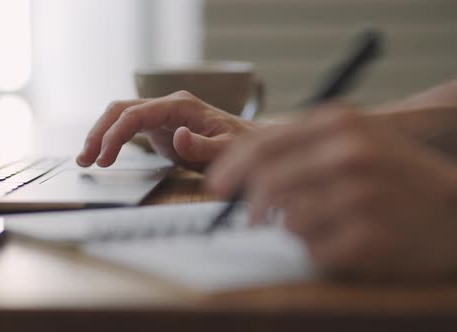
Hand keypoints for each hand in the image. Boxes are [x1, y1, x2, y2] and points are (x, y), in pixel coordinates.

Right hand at [76, 91, 259, 170]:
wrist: (251, 145)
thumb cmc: (242, 147)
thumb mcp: (228, 149)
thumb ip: (204, 145)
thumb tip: (177, 136)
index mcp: (181, 106)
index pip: (137, 114)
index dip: (116, 134)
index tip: (104, 158)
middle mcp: (168, 105)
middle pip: (121, 109)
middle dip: (99, 132)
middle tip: (85, 159)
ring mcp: (162, 115)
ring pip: (121, 116)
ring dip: (101, 134)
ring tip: (86, 159)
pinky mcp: (160, 127)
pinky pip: (129, 127)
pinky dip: (113, 139)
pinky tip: (102, 154)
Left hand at [206, 104, 456, 280]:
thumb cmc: (396, 172)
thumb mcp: (352, 139)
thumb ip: (298, 147)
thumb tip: (239, 172)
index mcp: (339, 123)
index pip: (263, 146)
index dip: (231, 169)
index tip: (216, 186)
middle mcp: (347, 155)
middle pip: (268, 185)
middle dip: (250, 206)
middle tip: (248, 219)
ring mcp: (360, 196)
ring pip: (288, 221)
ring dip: (295, 228)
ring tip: (326, 222)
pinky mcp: (369, 237)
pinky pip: (313, 249)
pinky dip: (318, 249)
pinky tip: (343, 239)